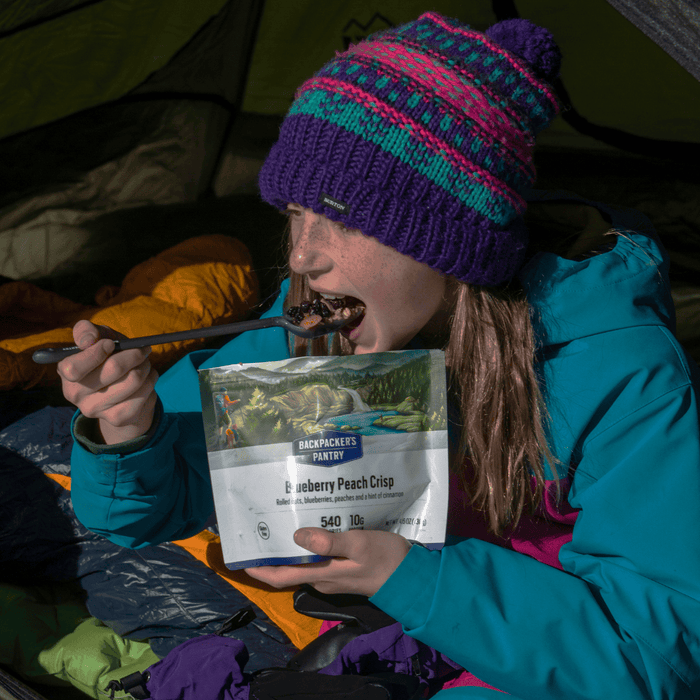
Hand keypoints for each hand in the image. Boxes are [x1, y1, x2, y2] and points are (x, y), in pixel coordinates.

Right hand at [58, 320, 157, 444]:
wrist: (121, 388)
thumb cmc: (107, 356)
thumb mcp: (96, 337)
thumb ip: (86, 331)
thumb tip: (88, 340)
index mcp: (66, 371)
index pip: (74, 368)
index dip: (97, 353)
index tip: (111, 344)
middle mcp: (75, 394)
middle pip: (114, 368)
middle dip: (134, 354)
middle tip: (141, 350)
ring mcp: (95, 409)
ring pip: (134, 380)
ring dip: (146, 367)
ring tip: (144, 364)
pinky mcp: (117, 418)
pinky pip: (143, 395)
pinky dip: (151, 381)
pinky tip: (147, 379)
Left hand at [245, 528, 411, 595]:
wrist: (411, 578)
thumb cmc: (385, 560)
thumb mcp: (358, 546)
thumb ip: (329, 542)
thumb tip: (296, 536)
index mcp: (320, 574)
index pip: (278, 576)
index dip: (257, 567)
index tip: (239, 553)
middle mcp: (321, 577)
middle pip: (286, 567)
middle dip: (270, 550)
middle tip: (258, 524)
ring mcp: (332, 573)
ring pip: (301, 560)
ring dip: (288, 544)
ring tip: (278, 519)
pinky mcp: (342, 568)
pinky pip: (316, 556)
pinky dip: (306, 543)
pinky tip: (309, 524)